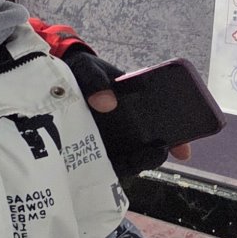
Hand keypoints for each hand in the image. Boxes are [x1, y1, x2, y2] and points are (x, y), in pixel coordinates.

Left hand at [61, 48, 190, 166]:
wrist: (52, 81)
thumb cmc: (79, 73)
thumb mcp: (89, 69)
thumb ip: (97, 81)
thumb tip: (107, 103)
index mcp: (135, 108)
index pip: (162, 128)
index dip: (177, 141)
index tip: (184, 150)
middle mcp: (126, 129)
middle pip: (147, 149)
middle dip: (156, 154)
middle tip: (161, 150)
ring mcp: (108, 141)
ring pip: (126, 160)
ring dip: (134, 163)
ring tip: (137, 158)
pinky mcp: (87, 150)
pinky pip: (100, 164)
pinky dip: (106, 168)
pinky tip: (106, 166)